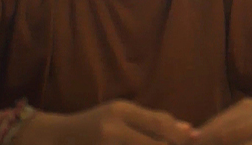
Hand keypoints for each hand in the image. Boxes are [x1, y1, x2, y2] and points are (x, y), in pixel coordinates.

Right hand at [22, 100, 198, 144]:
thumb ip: (151, 119)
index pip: (158, 123)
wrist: (55, 138)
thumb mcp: (121, 113)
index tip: (196, 137)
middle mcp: (112, 129)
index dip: (179, 133)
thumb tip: (187, 128)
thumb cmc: (94, 124)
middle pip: (153, 143)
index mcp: (120, 111)